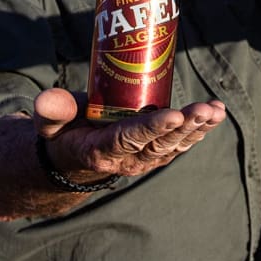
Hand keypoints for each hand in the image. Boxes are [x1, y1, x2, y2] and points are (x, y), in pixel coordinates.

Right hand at [33, 87, 225, 180]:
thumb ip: (52, 111)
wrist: (74, 160)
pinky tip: (215, 114)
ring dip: (198, 128)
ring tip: (216, 110)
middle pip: (160, 143)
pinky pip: (179, 144)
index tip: (174, 114)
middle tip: (204, 108)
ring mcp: (144, 159)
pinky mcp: (155, 153)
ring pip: (174, 145)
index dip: (153, 127)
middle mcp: (126, 160)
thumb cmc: (63, 133)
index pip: (129, 139)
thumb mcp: (51, 125)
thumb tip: (44, 99)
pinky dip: (199, 130)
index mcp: (100, 151)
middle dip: (185, 126)